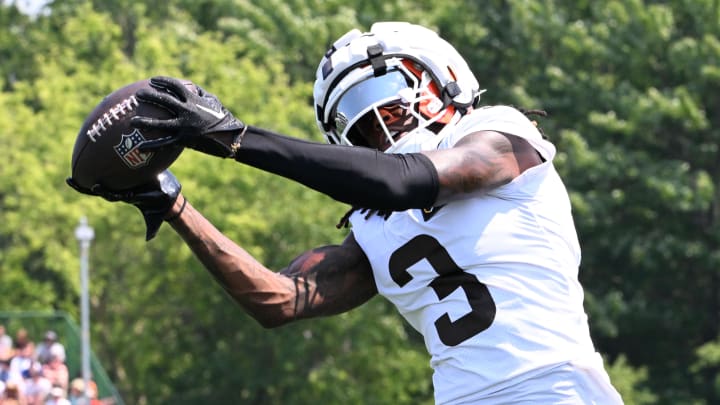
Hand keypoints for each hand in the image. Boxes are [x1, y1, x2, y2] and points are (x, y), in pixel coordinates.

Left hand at [66, 170, 181, 240]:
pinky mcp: (131, 173)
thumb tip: (149, 239)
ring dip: (90, 172)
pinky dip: (109, 161)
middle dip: (84, 186)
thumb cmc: (159, 209)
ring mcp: (124, 181)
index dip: (102, 191)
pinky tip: (102, 151)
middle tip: (70, 180)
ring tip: (77, 165)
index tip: (94, 187)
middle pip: (99, 187)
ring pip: (105, 176)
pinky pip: (116, 167)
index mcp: (126, 197)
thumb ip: (151, 229)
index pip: (110, 194)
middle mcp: (121, 189)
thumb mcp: (155, 219)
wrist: (165, 200)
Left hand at [131, 76, 245, 157]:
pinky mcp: (184, 140)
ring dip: (145, 122)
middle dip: (149, 96)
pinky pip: (165, 143)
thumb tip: (191, 87)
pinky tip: (140, 148)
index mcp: (194, 100)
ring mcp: (184, 126)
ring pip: (160, 123)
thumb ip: (200, 94)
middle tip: (138, 95)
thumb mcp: (214, 102)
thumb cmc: (223, 119)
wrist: (230, 137)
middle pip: (164, 100)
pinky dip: (152, 146)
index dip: (163, 81)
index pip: (175, 86)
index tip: (153, 80)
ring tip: (133, 122)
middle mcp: (187, 111)